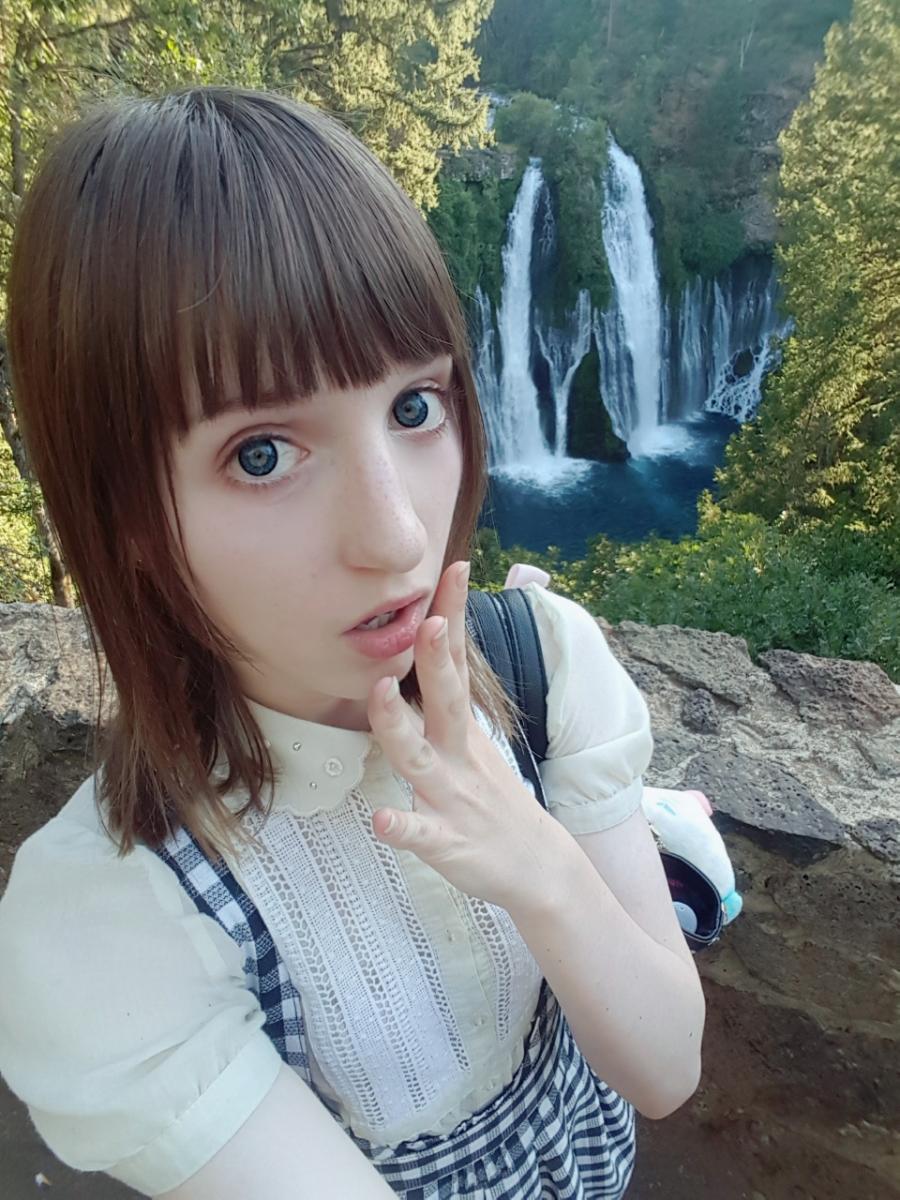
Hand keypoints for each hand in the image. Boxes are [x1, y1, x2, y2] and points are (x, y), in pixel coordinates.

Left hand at [367, 561, 560, 908]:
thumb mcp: (474, 739)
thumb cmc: (493, 797)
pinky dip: (401, 827)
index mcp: (462, 728)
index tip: (455, 567)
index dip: (456, 616)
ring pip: (418, 758)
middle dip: (436, 659)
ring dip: (396, 725)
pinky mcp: (447, 840)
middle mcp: (456, 753)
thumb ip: (450, 696)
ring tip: (377, 693)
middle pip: (445, 699)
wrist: (537, 866)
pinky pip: (421, 834)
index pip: (459, 663)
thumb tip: (435, 643)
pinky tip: (380, 820)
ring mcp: (451, 796)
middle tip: (429, 618)